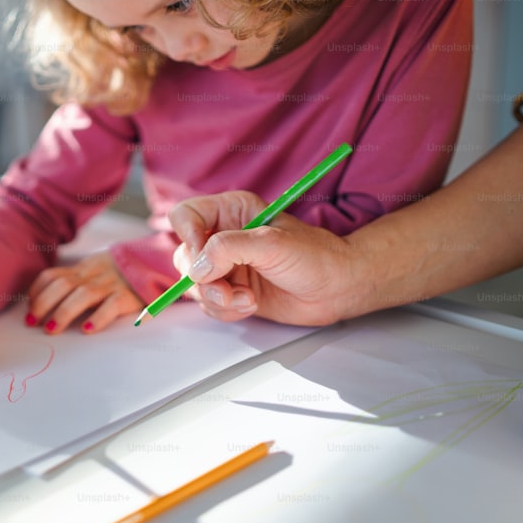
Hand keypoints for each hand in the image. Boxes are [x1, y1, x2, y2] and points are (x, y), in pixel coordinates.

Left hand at [26, 251, 141, 334]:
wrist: (157, 262)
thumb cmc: (120, 273)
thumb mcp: (96, 270)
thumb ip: (75, 281)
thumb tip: (44, 302)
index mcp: (84, 268)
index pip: (53, 275)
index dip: (37, 291)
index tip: (28, 309)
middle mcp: (95, 274)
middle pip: (63, 284)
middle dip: (43, 303)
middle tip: (32, 322)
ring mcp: (112, 284)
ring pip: (83, 295)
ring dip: (63, 312)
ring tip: (51, 329)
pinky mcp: (129, 296)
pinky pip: (112, 306)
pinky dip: (98, 318)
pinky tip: (87, 330)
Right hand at [168, 191, 358, 325]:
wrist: (337, 289)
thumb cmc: (315, 256)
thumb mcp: (272, 243)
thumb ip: (229, 249)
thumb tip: (198, 267)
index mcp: (230, 211)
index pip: (185, 216)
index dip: (188, 237)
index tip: (204, 259)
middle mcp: (222, 237)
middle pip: (184, 256)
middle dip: (204, 280)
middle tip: (228, 290)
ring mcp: (225, 266)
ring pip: (194, 285)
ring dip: (218, 299)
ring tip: (248, 299)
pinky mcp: (230, 291)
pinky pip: (208, 304)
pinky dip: (225, 310)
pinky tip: (250, 305)